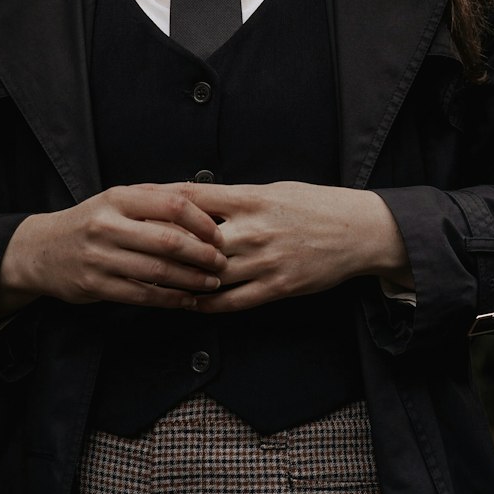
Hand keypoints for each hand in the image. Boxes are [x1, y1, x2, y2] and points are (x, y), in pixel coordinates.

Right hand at [0, 185, 227, 317]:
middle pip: (167, 241)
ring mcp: (100, 257)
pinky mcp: (95, 285)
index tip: (218, 234)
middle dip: (201, 255)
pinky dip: (169, 299)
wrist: (41, 250)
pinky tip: (186, 299)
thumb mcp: (117, 199)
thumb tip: (203, 198)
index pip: (171, 204)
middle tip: (221, 263)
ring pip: (157, 272)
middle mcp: (108, 225)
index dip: (201, 221)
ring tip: (210, 283)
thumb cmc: (90, 221)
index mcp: (118, 198)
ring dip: (190, 280)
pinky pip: (141, 295)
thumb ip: (156, 198)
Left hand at [162, 181, 411, 312]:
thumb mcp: (275, 190)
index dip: (163, 202)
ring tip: (156, 283)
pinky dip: (208, 304)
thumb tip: (200, 200)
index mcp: (252, 198)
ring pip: (209, 275)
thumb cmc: (315, 205)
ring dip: (182, 280)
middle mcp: (254, 229)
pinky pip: (233, 302)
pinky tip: (191, 303)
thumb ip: (237, 198)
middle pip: (195, 240)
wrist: (358, 230)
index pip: (195, 198)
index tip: (140, 204)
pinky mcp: (277, 288)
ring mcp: (264, 261)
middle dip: (165, 246)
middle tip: (135, 250)